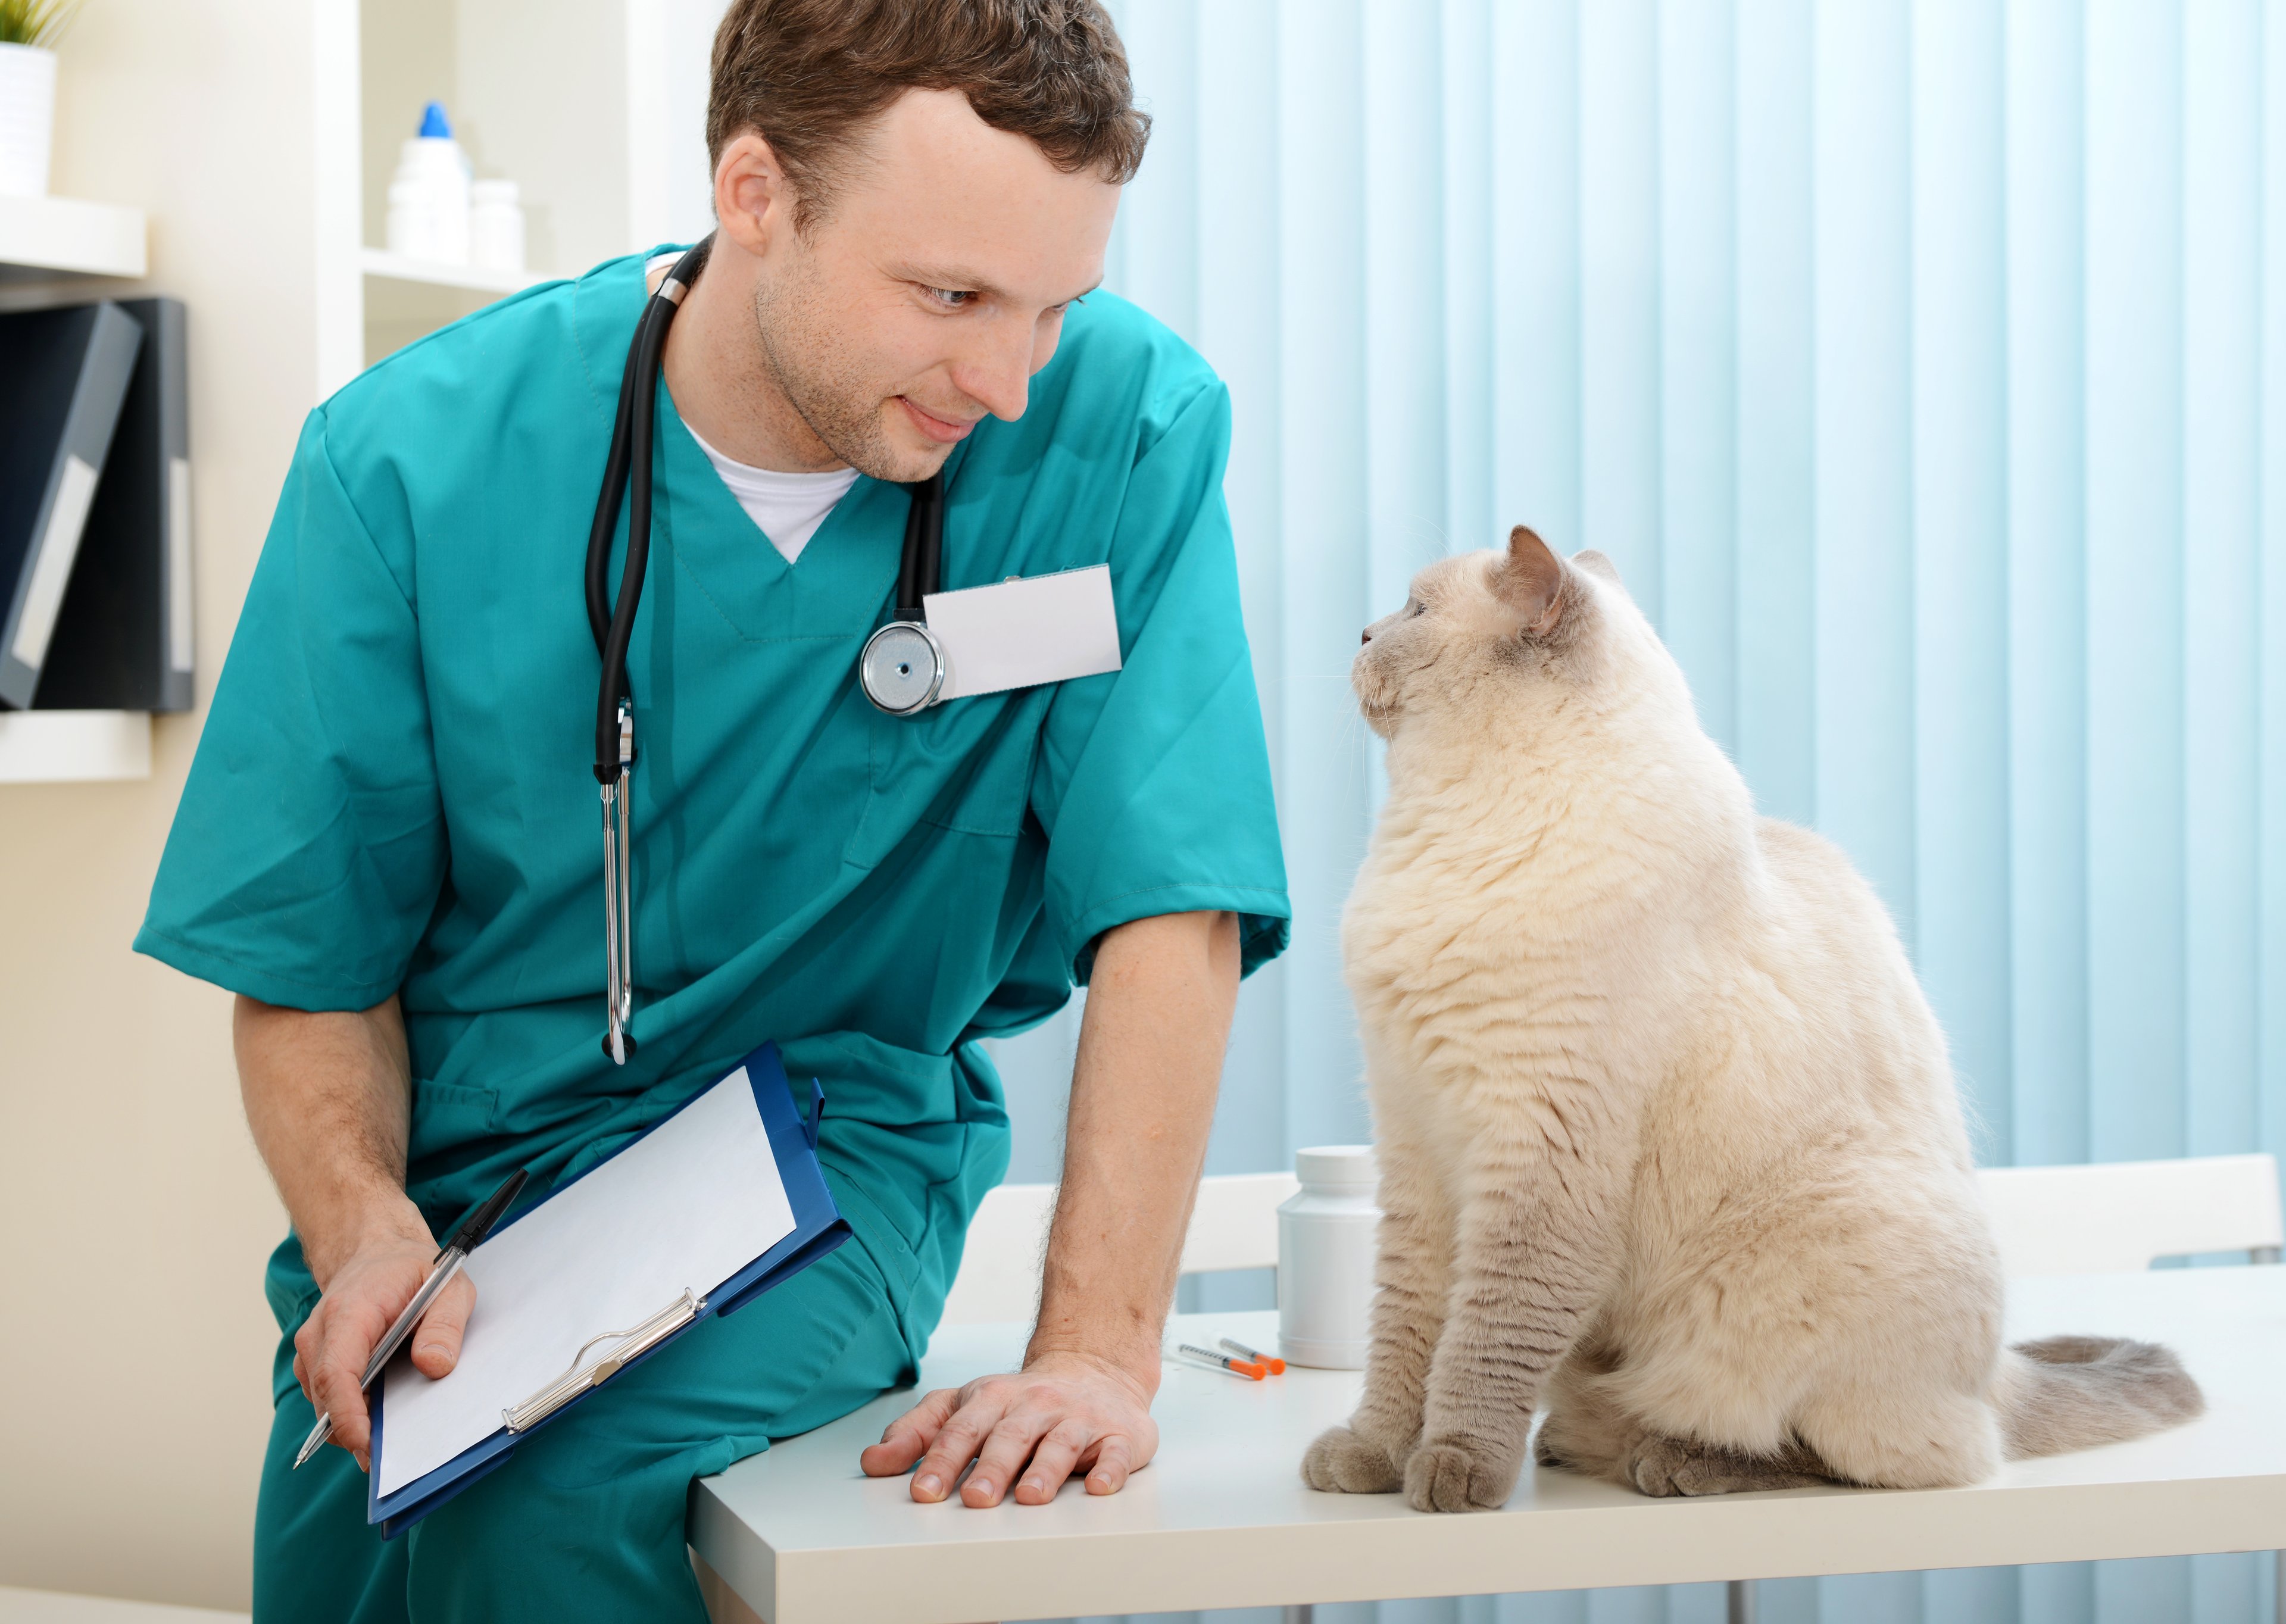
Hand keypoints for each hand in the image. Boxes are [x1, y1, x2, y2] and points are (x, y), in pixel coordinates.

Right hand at [291, 1212, 474, 1470]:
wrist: (376, 1251)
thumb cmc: (413, 1270)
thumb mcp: (447, 1287)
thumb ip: (444, 1325)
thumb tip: (434, 1367)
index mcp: (349, 1312)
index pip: (337, 1374)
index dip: (349, 1417)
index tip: (369, 1446)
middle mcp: (318, 1335)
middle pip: (327, 1399)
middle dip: (356, 1433)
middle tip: (394, 1461)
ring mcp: (312, 1351)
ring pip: (325, 1404)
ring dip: (355, 1424)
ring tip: (397, 1437)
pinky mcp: (316, 1364)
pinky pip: (329, 1399)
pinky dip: (353, 1412)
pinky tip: (384, 1415)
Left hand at [858, 1349, 1158, 1505]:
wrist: (1095, 1370)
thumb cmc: (1022, 1401)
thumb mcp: (965, 1406)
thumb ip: (918, 1433)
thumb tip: (873, 1461)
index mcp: (994, 1398)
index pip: (963, 1429)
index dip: (942, 1459)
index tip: (923, 1490)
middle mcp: (1036, 1405)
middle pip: (1011, 1437)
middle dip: (992, 1468)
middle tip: (974, 1499)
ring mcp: (1079, 1419)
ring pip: (1061, 1444)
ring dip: (1045, 1471)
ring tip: (1030, 1497)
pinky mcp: (1119, 1435)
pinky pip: (1116, 1453)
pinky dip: (1109, 1469)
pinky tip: (1099, 1485)